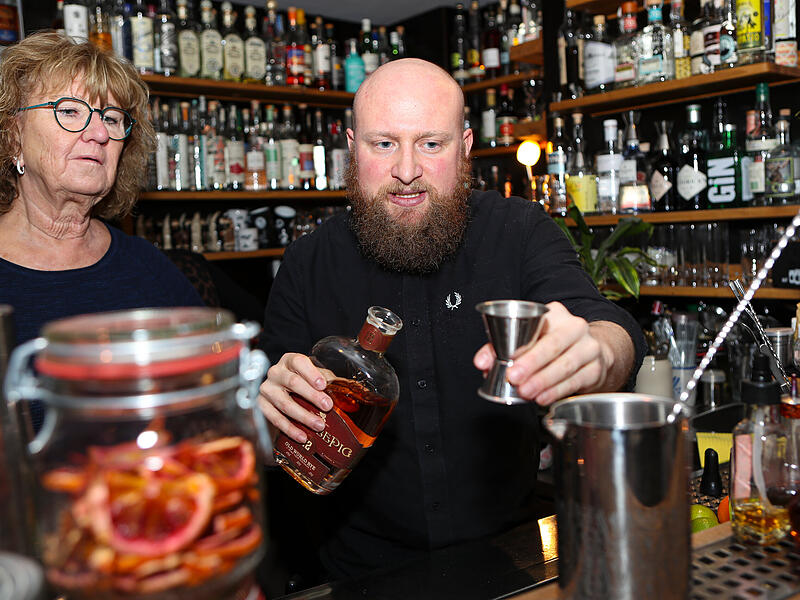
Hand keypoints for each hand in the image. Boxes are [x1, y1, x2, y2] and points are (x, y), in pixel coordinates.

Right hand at [258, 353, 332, 443]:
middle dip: (311, 396)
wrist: (281, 390)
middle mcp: (275, 372)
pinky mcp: (261, 405)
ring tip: (319, 425)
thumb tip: (345, 391)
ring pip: (284, 403)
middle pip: (292, 382)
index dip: (311, 373)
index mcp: (289, 360)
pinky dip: (289, 429)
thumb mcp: (314, 376)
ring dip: (303, 416)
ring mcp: (266, 388)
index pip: (298, 362)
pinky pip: (274, 418)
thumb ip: (327, 380)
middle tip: (327, 406)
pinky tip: (302, 436)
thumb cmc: (302, 381)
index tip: (323, 385)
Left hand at [473, 302, 632, 405]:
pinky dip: (557, 391)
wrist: (591, 353)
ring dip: (543, 380)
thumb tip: (481, 362)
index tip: (507, 358)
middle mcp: (575, 327)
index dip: (521, 344)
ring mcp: (589, 347)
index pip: (535, 326)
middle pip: (553, 345)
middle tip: (515, 378)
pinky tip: (543, 397)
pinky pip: (575, 381)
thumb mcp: (528, 339)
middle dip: (532, 363)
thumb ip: (500, 348)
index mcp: (555, 314)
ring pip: (565, 364)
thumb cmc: (553, 344)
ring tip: (526, 392)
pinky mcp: (595, 369)